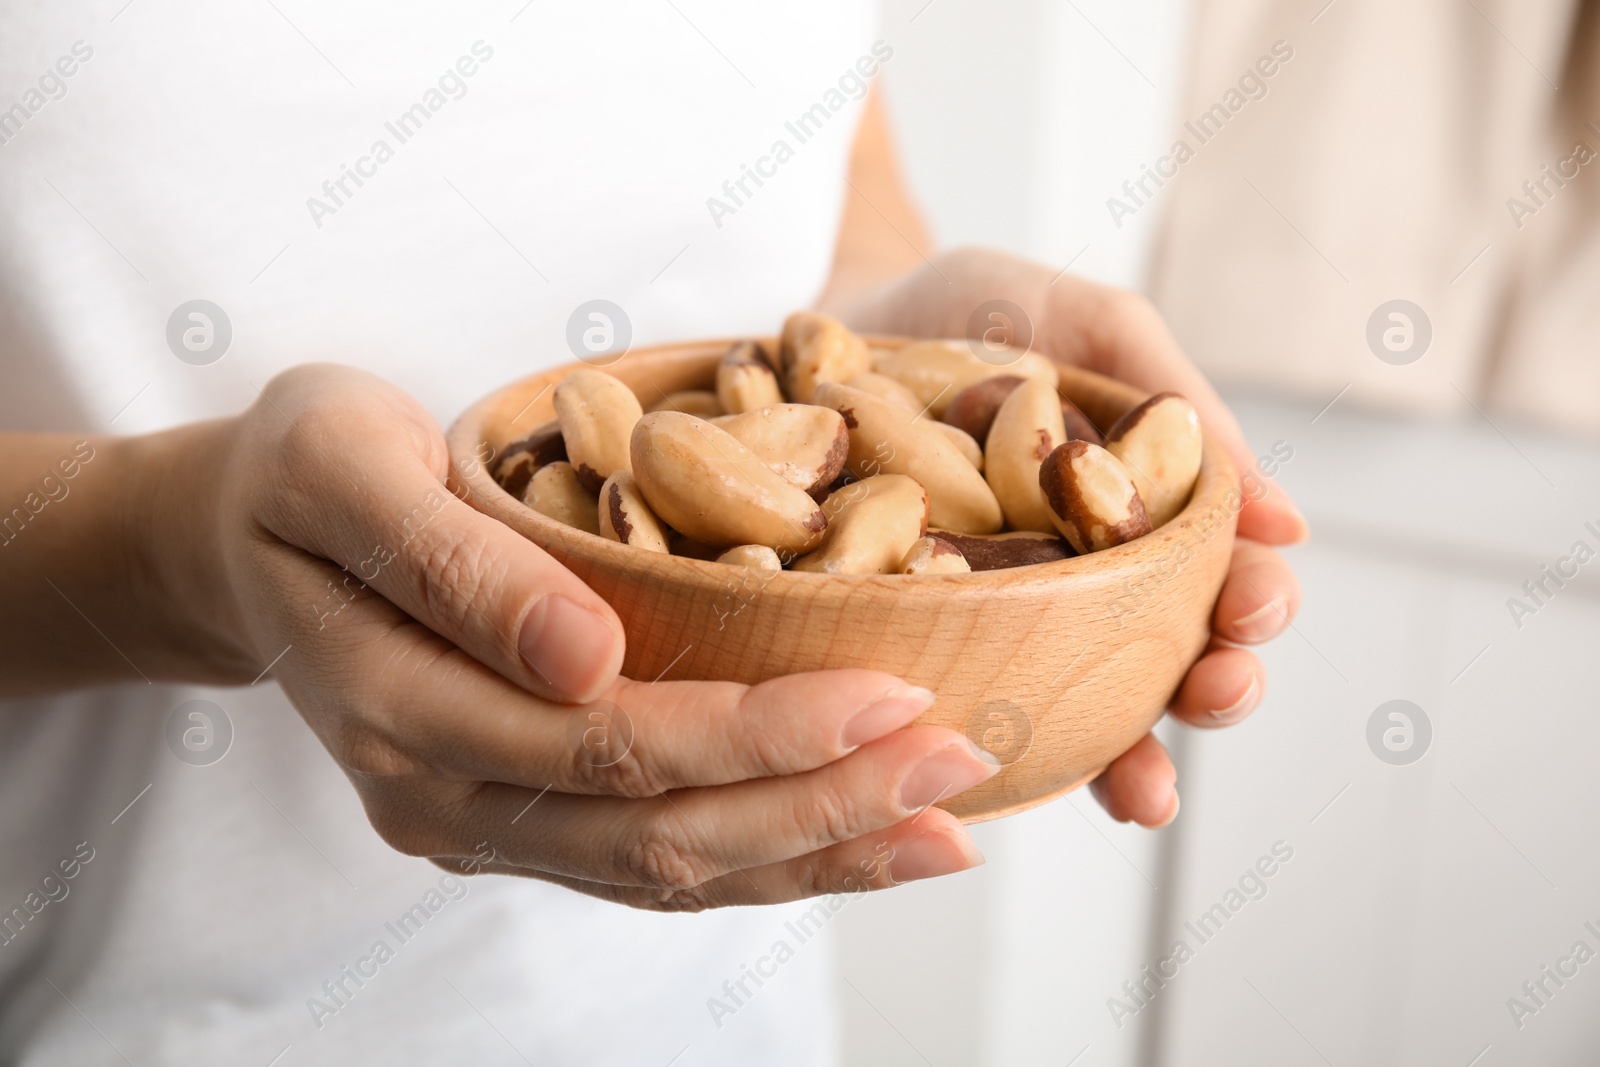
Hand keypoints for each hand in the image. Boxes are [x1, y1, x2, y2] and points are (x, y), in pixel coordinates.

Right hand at [168, 364, 995, 908]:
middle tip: (961, 759)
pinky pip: (653, 863)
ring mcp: (484, 823)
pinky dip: (767, 858)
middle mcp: (445, 796)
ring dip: (817, 852)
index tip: (890, 690)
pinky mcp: (521, 818)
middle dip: (823, 804)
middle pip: (658, 831)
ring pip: (668, 872)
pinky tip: (862, 837)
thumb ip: (456, 563)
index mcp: (402, 709)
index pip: (609, 745)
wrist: (242, 537)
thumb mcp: (344, 462)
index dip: (758, 732)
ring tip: (947, 826)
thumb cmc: (299, 473)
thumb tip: (585, 658)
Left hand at [842, 248, 1305, 826]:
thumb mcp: (1086, 325)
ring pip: (1084, 712)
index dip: (1254, 605)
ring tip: (1145, 794)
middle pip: (1169, 662)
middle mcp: (1080, 585)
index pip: (1221, 579)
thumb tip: (1285, 525)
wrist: (828, 320)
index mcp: (1138, 518)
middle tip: (1215, 694)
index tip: (1254, 610)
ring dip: (1129, 759)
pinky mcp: (917, 642)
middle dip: (1210, 691)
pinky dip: (999, 752)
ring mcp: (1000, 622)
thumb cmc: (974, 311)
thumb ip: (1178, 402)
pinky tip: (1012, 782)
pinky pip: (962, 705)